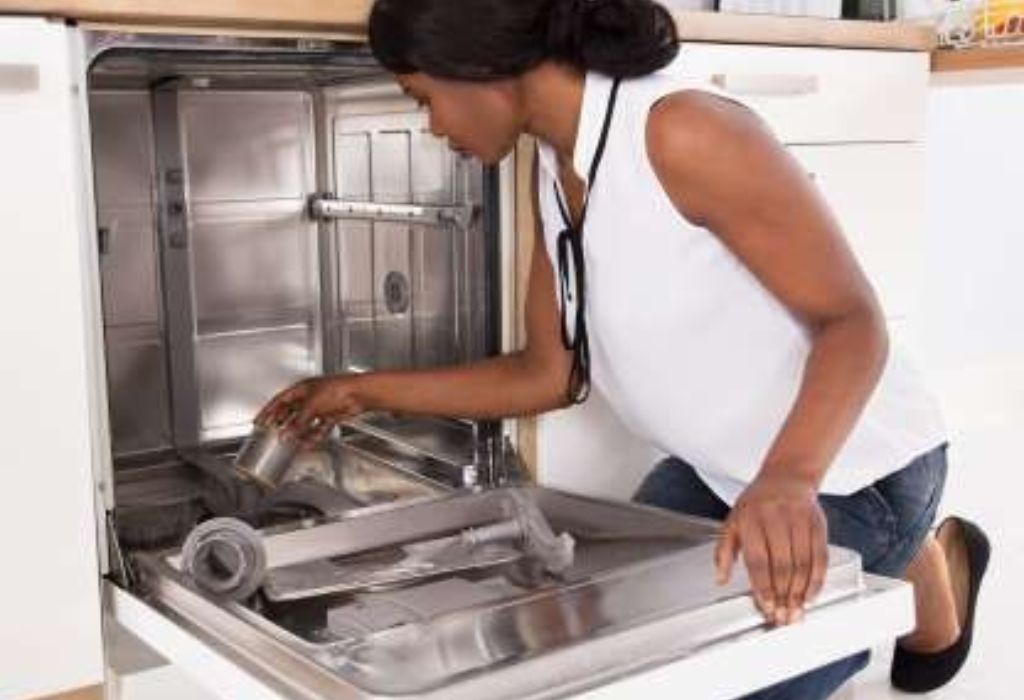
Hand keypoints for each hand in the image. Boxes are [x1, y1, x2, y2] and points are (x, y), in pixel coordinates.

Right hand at [254, 376, 365, 446]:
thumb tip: (286, 434)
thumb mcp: (311, 407)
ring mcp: (321, 406)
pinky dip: (313, 435)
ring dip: (297, 432)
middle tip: (272, 434)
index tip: (259, 421)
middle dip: (281, 423)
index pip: (279, 401)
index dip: (268, 411)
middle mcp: (310, 396)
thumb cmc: (337, 390)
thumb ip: (298, 422)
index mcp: (301, 389)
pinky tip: (308, 443)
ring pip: (305, 422)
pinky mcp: (331, 415)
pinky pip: (318, 427)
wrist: (359, 394)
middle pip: (291, 412)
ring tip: (289, 442)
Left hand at [715, 473, 828, 625]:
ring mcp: (799, 520)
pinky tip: (811, 594)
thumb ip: (724, 551)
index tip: (767, 607)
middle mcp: (775, 518)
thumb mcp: (733, 521)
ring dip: (801, 592)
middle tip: (784, 617)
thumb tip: (720, 579)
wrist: (787, 476)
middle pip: (783, 565)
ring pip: (803, 563)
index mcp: (751, 519)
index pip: (758, 560)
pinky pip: (820, 556)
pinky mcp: (818, 523)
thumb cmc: (756, 503)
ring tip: (797, 611)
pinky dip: (817, 579)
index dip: (763, 587)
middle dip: (784, 595)